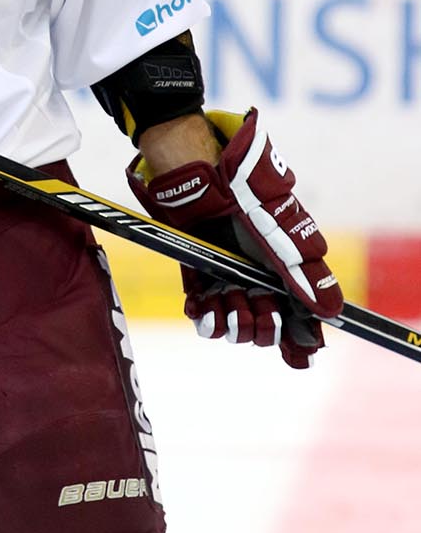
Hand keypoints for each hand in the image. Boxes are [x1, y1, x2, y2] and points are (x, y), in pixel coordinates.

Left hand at [126, 109, 342, 368]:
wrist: (201, 176)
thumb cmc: (248, 196)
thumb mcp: (283, 235)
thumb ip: (304, 274)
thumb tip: (332, 313)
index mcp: (287, 272)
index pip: (299, 318)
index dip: (300, 340)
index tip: (300, 355)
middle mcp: (260, 281)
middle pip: (267, 329)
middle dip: (263, 326)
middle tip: (256, 306)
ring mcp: (229, 280)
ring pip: (235, 327)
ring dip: (233, 321)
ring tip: (227, 297)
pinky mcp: (200, 277)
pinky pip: (203, 315)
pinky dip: (203, 316)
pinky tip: (203, 305)